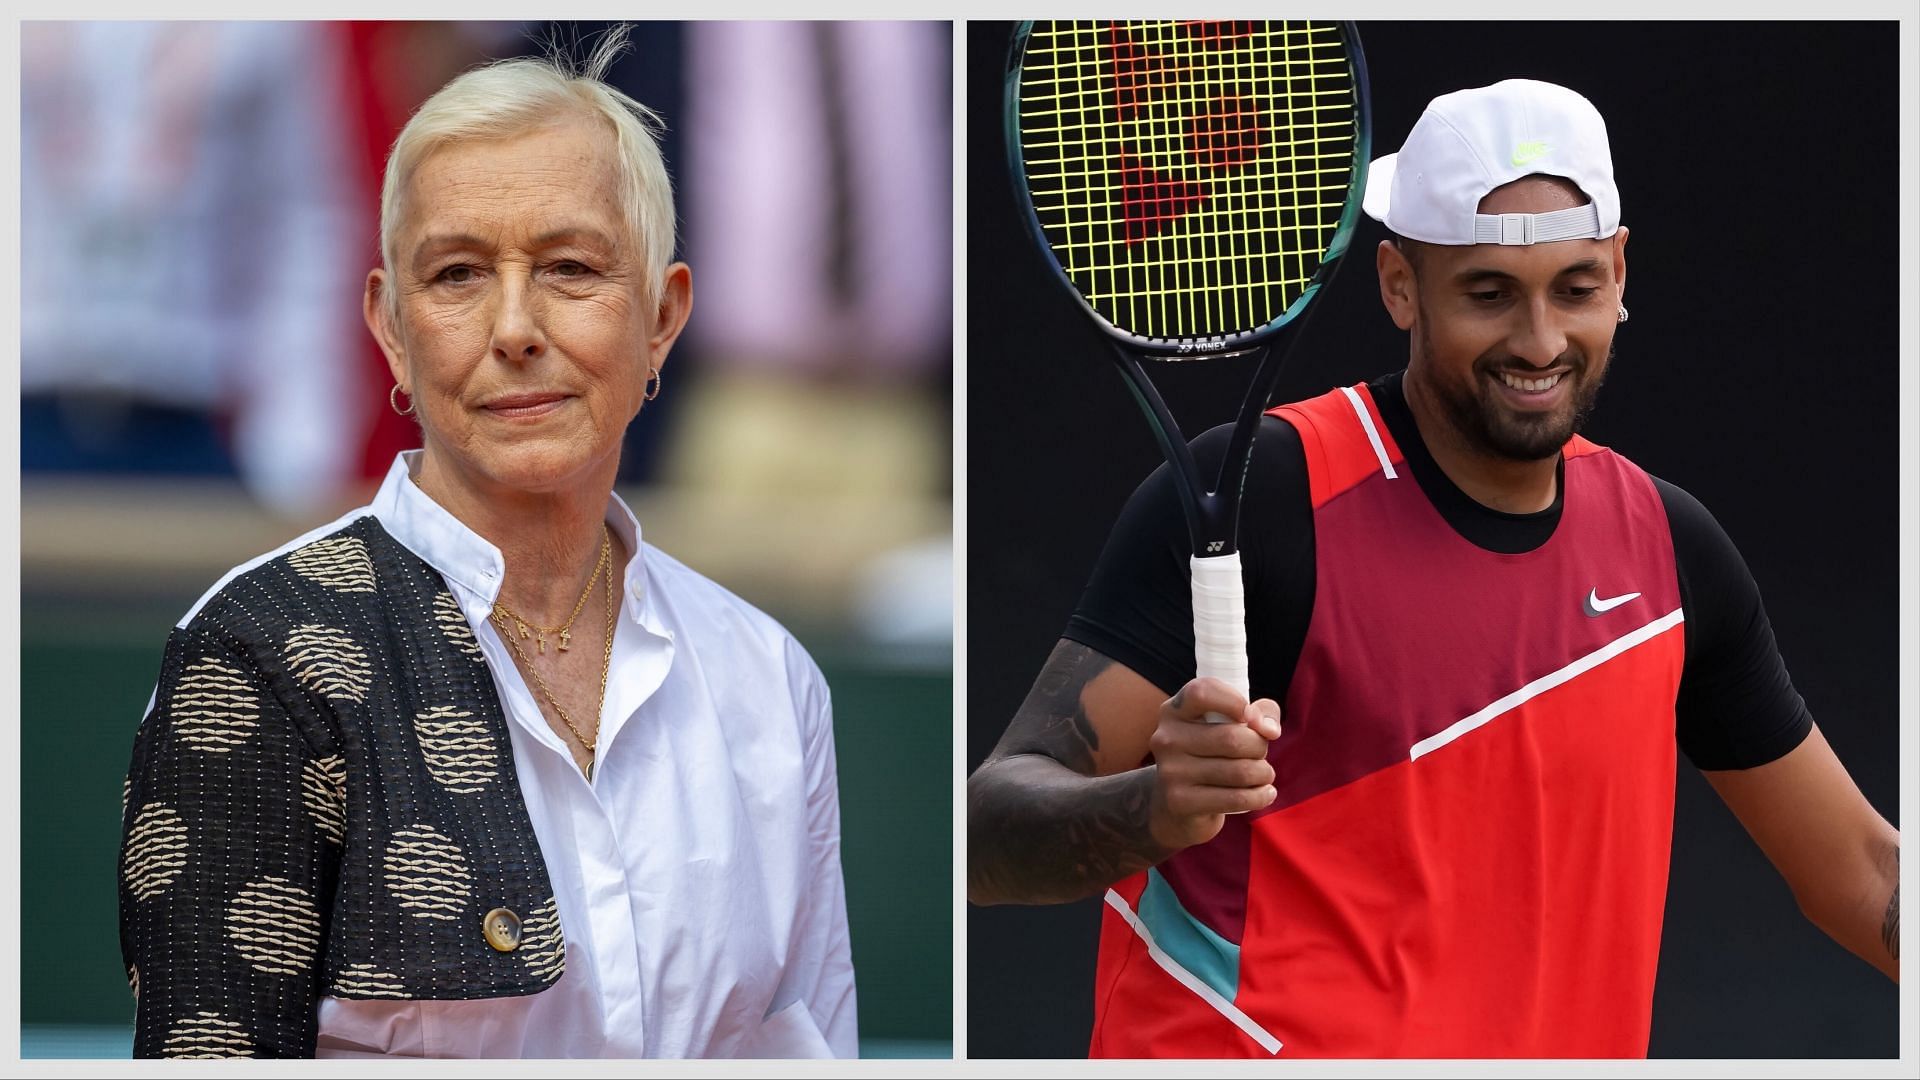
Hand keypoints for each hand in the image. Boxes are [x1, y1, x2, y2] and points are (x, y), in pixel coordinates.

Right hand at [1146, 677, 1281, 851]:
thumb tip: (1269, 729)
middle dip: (1259, 747)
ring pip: (1240, 770)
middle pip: (1232, 737)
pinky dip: (1261, 796)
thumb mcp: (1229, 725)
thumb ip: (1259, 714)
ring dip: (1263, 773)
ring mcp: (1171, 772)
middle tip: (1260, 754)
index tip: (1249, 717)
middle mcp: (1166, 738)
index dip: (1235, 701)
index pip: (1202, 691)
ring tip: (1263, 775)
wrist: (1177, 805)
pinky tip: (1265, 793)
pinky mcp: (1181, 802)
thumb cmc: (1211, 755)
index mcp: (1174, 711)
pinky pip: (1237, 798)